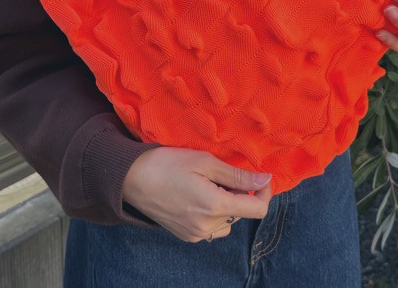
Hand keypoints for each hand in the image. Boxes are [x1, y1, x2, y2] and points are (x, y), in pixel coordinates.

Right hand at [122, 147, 271, 242]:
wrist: (132, 179)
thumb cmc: (167, 163)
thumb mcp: (205, 161)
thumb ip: (237, 174)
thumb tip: (266, 179)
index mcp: (214, 206)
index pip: (257, 209)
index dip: (265, 191)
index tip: (260, 175)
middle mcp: (207, 226)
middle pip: (242, 212)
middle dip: (240, 192)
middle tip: (221, 173)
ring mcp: (195, 234)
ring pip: (229, 221)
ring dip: (228, 203)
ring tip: (209, 183)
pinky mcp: (186, 235)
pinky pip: (213, 227)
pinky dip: (214, 212)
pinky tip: (199, 194)